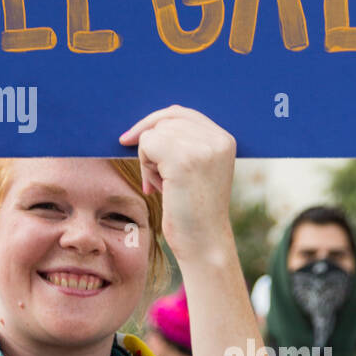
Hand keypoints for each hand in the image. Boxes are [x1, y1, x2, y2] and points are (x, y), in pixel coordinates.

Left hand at [118, 106, 234, 265]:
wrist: (203, 242)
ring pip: (153, 134)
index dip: (154, 122)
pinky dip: (145, 168)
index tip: (130, 137)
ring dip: (148, 161)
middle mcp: (217, 139)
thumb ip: (183, 144)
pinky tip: (158, 189)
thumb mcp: (196, 170)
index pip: (181, 113)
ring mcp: (201, 147)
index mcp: (224, 139)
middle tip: (157, 179)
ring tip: (163, 186)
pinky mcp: (182, 159)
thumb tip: (145, 126)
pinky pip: (146, 145)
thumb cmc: (193, 211)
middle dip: (151, 147)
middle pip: (164, 120)